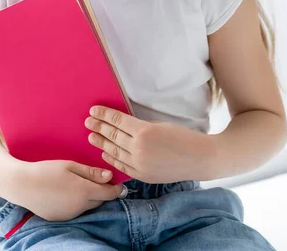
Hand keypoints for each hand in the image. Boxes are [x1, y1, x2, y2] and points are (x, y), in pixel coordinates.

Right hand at [14, 159, 123, 221]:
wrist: (22, 185)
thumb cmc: (47, 170)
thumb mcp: (70, 166)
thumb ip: (91, 172)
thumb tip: (110, 176)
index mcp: (84, 191)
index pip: (108, 194)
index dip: (116, 189)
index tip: (120, 184)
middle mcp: (79, 206)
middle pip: (99, 201)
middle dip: (102, 192)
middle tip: (99, 180)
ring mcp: (70, 215)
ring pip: (87, 206)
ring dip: (89, 198)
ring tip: (80, 184)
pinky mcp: (61, 218)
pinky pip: (75, 211)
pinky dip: (77, 203)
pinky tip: (67, 193)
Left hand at [85, 106, 211, 183]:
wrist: (199, 159)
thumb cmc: (182, 137)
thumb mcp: (160, 125)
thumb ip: (140, 127)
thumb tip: (123, 125)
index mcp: (144, 132)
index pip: (118, 121)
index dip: (105, 115)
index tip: (94, 110)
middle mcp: (139, 149)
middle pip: (113, 136)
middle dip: (99, 127)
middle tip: (87, 121)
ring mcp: (140, 164)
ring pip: (115, 151)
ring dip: (101, 143)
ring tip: (91, 136)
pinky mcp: (143, 176)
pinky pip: (122, 166)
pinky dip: (112, 159)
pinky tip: (104, 153)